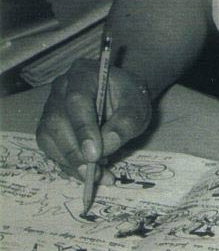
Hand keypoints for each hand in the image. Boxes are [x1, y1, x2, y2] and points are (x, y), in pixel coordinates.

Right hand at [36, 57, 152, 180]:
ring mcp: (51, 107)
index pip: (77, 100)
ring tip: (97, 176)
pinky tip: (89, 174)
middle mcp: (61, 88)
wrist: (121, 95)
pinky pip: (51, 149)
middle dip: (74, 151)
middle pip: (57, 121)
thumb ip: (126, 122)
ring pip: (49, 138)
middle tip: (93, 172)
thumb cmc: (129, 97)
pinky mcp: (49, 127)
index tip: (94, 154)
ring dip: (71, 163)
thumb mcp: (138, 106)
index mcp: (83, 74)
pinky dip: (69, 166)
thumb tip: (107, 144)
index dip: (83, 128)